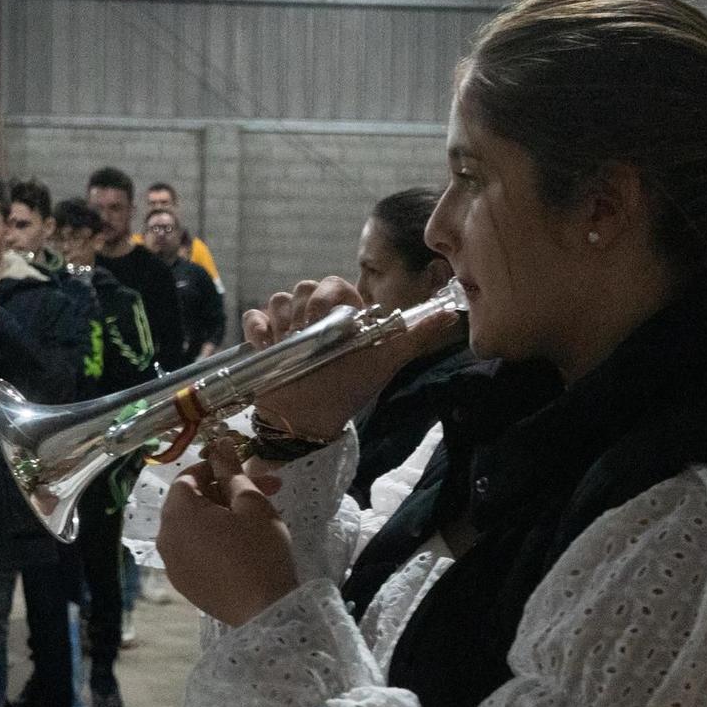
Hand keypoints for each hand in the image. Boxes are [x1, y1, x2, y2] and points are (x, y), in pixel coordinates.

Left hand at [157, 437, 294, 626]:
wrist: (264, 612)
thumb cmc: (259, 551)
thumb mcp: (251, 504)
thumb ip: (232, 471)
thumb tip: (220, 444)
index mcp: (178, 512)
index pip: (188, 476)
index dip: (216, 467)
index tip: (245, 469)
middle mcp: (165, 536)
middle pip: (189, 502)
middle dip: (224, 491)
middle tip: (263, 492)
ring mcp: (171, 563)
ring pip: (192, 527)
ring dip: (219, 516)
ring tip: (254, 519)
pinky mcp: (183, 583)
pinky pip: (193, 550)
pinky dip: (211, 540)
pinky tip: (240, 546)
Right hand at [244, 278, 460, 441]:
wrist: (310, 422)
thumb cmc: (348, 390)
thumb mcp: (384, 363)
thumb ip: (416, 336)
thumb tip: (452, 314)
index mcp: (343, 317)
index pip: (334, 284)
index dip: (329, 295)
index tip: (326, 317)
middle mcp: (316, 318)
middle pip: (305, 288)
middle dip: (304, 309)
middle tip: (307, 335)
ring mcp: (289, 328)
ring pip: (280, 299)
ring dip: (282, 318)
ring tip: (288, 343)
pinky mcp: (264, 340)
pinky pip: (254, 316)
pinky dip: (257, 327)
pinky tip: (266, 345)